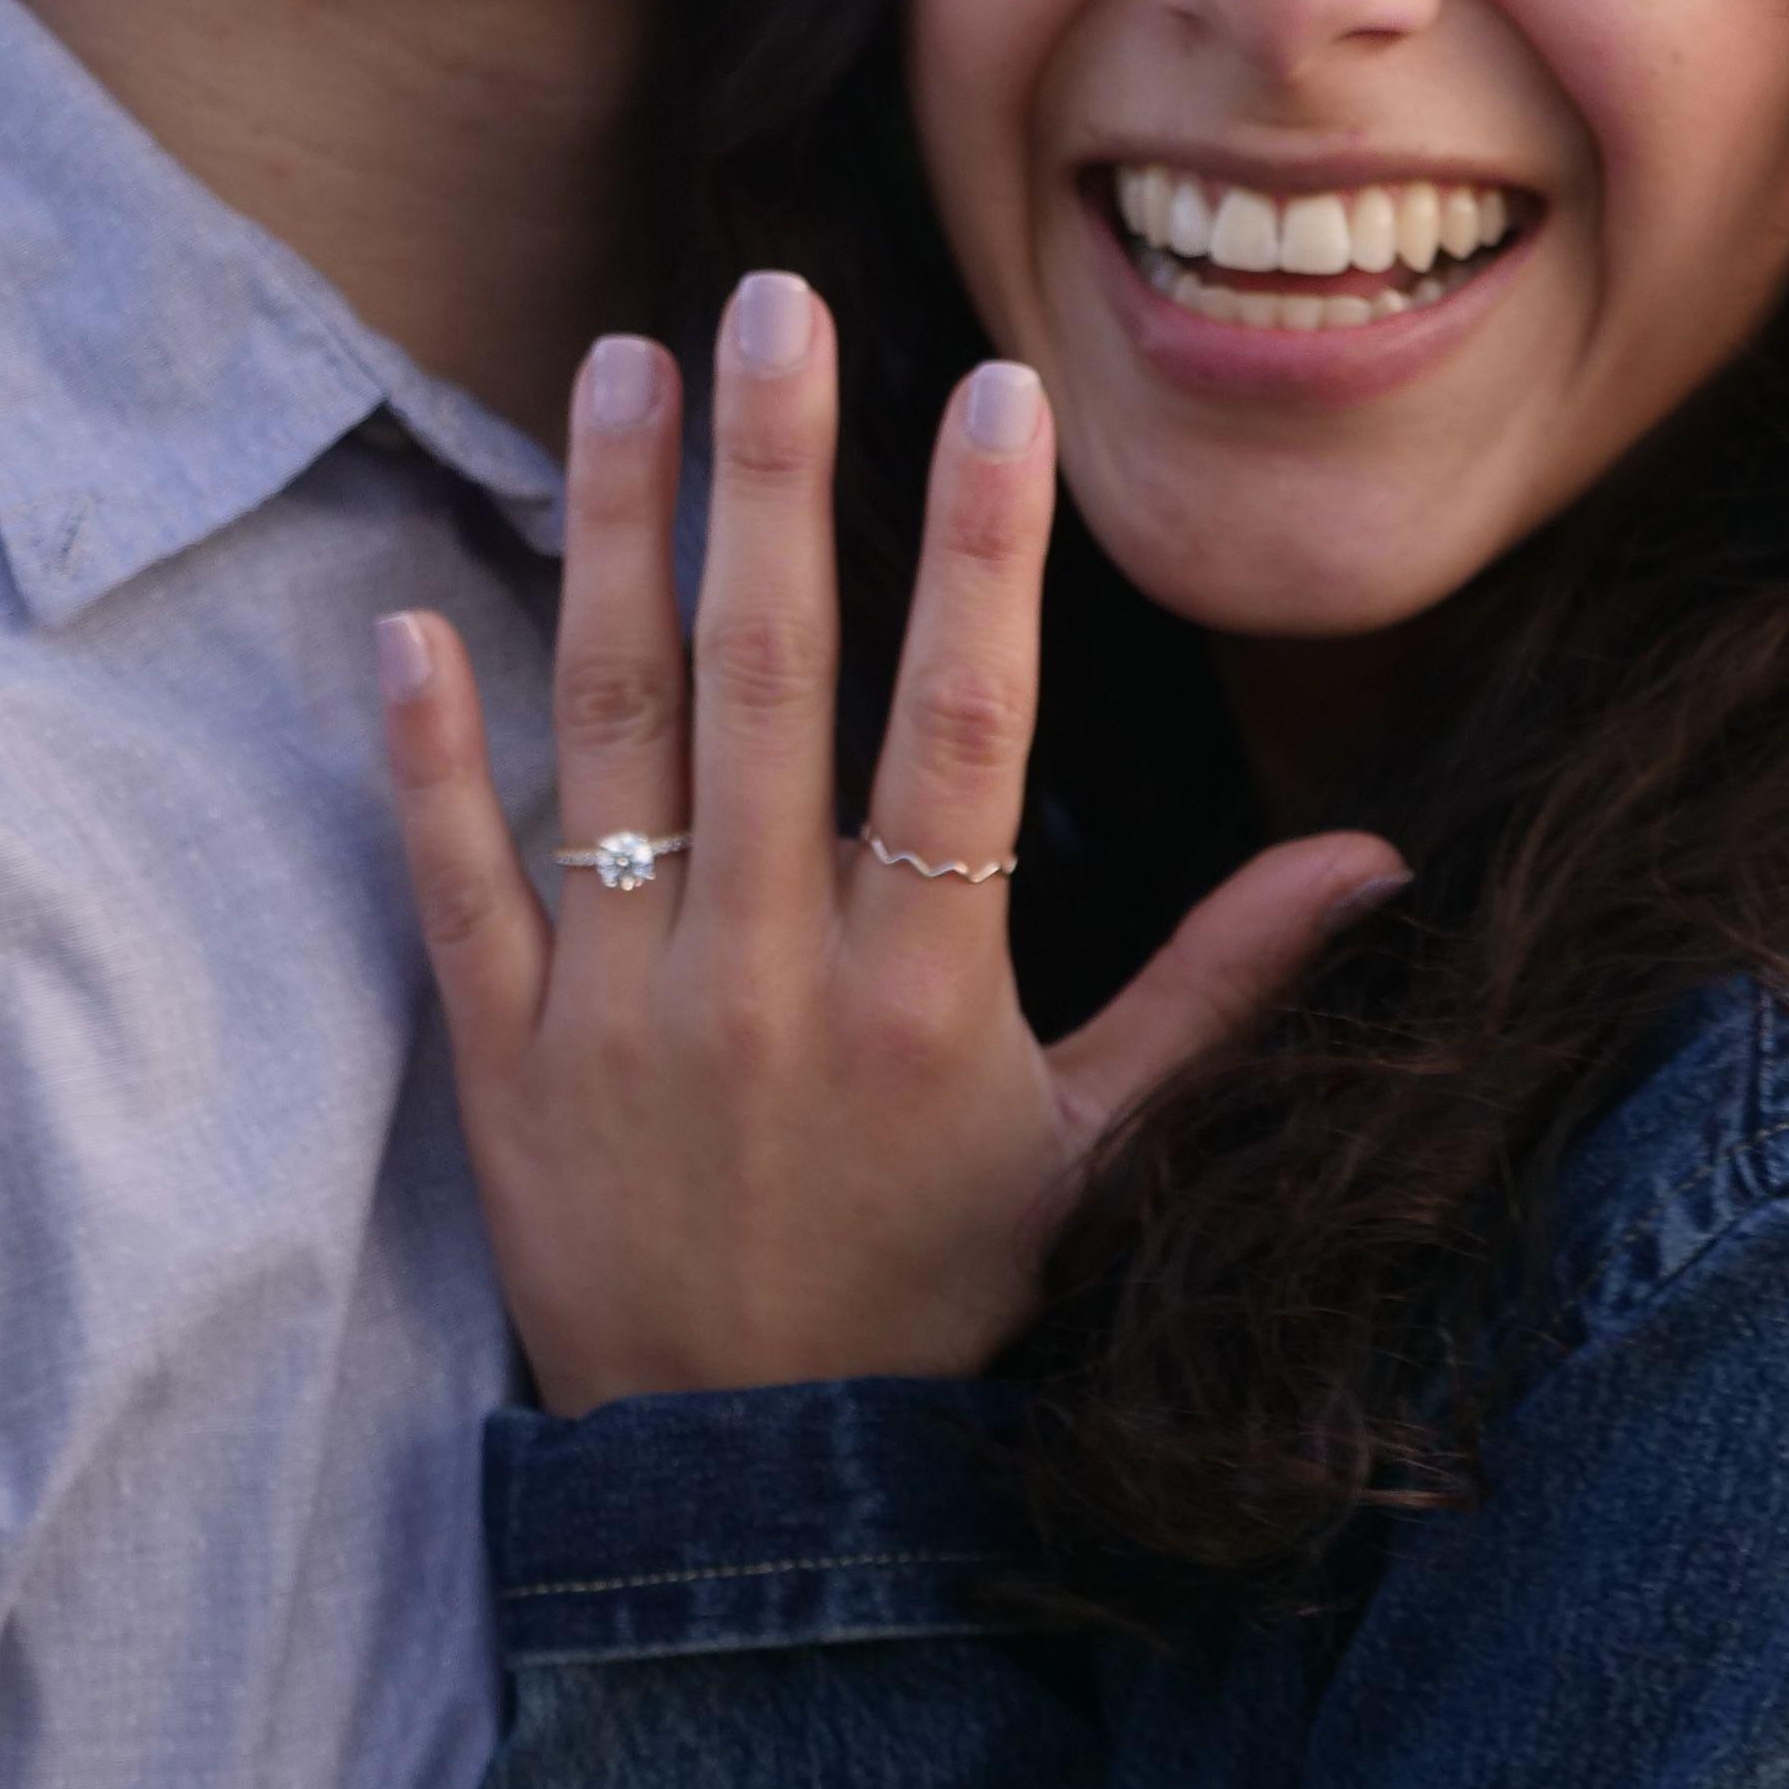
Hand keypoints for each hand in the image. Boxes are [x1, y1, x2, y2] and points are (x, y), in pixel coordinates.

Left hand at [377, 268, 1406, 1412]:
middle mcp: (765, 977)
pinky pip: (453, 876)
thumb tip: (1380, 856)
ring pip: (610, 731)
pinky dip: (424, 751)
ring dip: (612, 536)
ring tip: (619, 366)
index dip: (980, 552)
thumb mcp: (1103, 1154)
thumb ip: (1224, 988)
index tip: (996, 391)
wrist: (750, 1489)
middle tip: (772, 299)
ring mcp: (617, 1007)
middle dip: (773, 474)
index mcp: (927, 994)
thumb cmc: (938, 1295)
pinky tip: (408, 610)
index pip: (962, 726)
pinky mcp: (500, 1054)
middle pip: (770, 680)